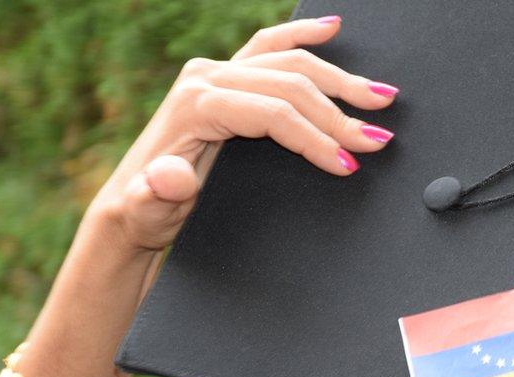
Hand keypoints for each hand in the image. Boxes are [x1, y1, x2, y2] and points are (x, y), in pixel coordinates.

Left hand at [14, 16, 396, 376]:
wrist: (132, 207)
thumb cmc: (146, 212)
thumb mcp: (147, 211)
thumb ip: (158, 195)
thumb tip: (169, 177)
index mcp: (196, 104)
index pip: (274, 113)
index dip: (315, 138)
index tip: (348, 164)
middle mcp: (206, 78)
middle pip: (291, 85)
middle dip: (340, 115)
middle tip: (377, 140)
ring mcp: (217, 72)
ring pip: (291, 63)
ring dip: (340, 80)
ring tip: (381, 97)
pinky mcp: (227, 77)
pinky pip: (270, 46)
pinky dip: (303, 36)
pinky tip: (332, 28)